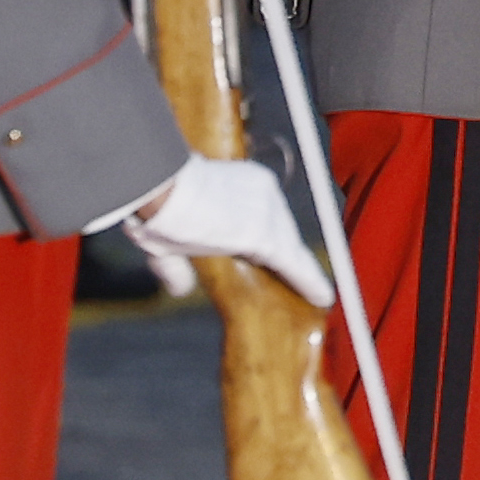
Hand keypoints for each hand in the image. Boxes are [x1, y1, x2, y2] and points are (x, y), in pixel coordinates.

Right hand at [120, 153, 331, 303]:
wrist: (161, 187)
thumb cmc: (158, 202)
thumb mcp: (166, 238)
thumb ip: (177, 266)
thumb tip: (182, 290)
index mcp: (247, 182)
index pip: (268, 215)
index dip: (274, 237)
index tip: (279, 255)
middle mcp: (265, 193)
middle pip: (284, 232)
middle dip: (290, 256)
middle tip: (301, 281)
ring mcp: (269, 215)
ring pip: (289, 250)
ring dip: (302, 273)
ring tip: (318, 294)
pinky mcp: (266, 238)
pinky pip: (294, 265)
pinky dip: (309, 282)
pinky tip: (322, 296)